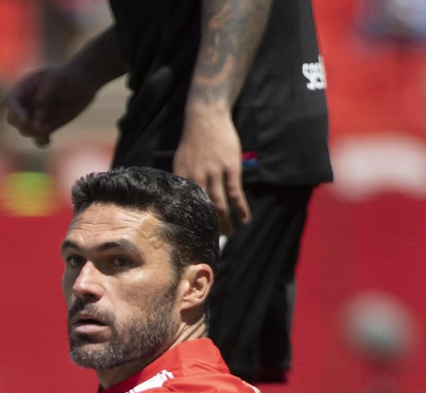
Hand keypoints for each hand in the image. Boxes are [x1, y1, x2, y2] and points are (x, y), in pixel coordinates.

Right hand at [5, 64, 98, 146]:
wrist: (84, 82)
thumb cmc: (68, 75)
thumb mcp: (56, 80)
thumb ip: (44, 95)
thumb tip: (37, 115)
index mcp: (24, 89)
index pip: (11, 102)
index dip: (15, 112)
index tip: (25, 119)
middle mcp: (26, 104)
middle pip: (13, 120)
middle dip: (22, 125)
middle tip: (36, 125)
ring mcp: (35, 117)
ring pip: (25, 131)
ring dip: (34, 132)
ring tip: (47, 128)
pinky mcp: (47, 126)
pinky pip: (38, 139)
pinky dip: (41, 141)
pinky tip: (48, 139)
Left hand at [174, 104, 250, 236]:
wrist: (206, 118)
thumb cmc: (194, 141)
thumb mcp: (181, 161)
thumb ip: (183, 181)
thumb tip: (182, 200)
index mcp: (183, 178)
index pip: (185, 206)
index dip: (189, 222)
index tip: (192, 236)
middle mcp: (197, 178)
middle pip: (203, 209)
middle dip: (208, 227)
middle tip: (212, 241)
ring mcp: (215, 173)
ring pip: (219, 204)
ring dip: (225, 222)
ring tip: (229, 234)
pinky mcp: (231, 168)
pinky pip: (235, 193)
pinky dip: (240, 208)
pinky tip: (244, 219)